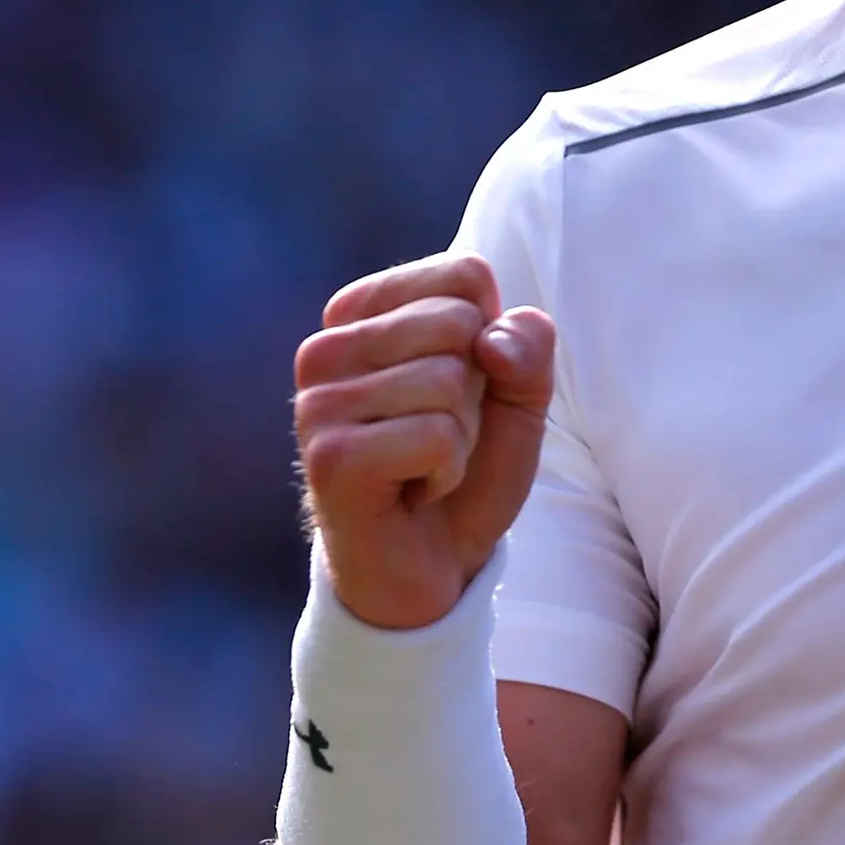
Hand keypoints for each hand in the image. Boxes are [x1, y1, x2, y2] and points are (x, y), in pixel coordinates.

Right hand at [293, 252, 557, 630]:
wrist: (430, 570)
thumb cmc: (466, 470)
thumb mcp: (517, 398)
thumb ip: (527, 348)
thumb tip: (493, 339)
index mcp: (361, 313)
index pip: (464, 274)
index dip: (491, 340)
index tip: (458, 391)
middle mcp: (326, 347)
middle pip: (457, 324)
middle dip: (476, 392)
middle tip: (440, 438)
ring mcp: (318, 402)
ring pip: (446, 381)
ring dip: (461, 438)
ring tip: (424, 468)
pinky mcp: (329, 457)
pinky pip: (435, 436)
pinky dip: (448, 472)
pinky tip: (414, 494)